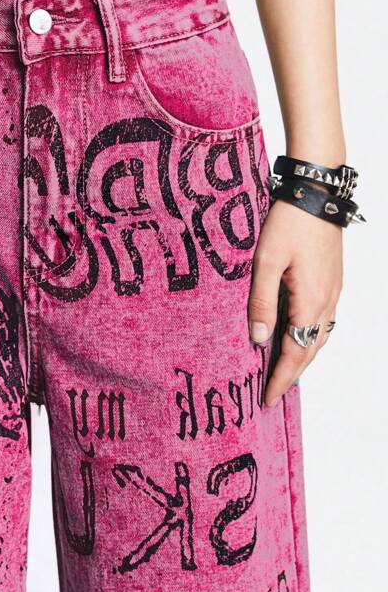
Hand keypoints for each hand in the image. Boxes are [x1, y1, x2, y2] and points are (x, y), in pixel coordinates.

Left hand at [248, 197, 342, 405]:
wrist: (316, 192)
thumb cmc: (288, 223)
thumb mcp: (265, 262)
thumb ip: (261, 303)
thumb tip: (259, 340)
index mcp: (310, 301)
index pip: (293, 352)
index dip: (280, 378)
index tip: (267, 399)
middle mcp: (327, 301)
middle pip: (310, 350)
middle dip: (292, 375)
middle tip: (272, 393)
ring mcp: (333, 291)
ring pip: (319, 336)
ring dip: (302, 357)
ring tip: (282, 372)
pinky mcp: (332, 280)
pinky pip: (323, 320)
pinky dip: (309, 337)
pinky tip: (296, 336)